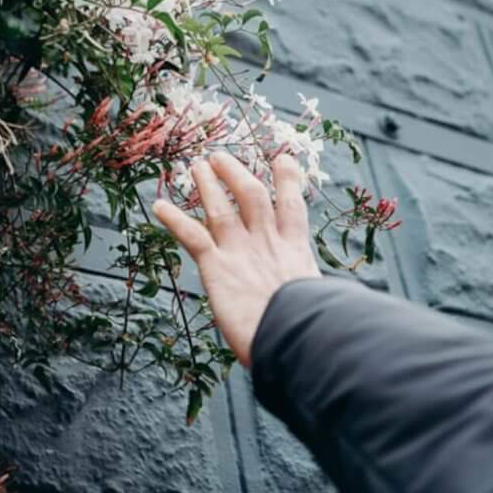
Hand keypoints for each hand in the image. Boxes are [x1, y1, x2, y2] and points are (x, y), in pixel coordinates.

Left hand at [151, 151, 322, 366]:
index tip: (282, 159)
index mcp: (295, 250)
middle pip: (251, 195)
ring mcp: (241, 251)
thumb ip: (318, 295)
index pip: (292, 205)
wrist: (299, 335)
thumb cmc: (317, 327)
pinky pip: (192, 235)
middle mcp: (267, 243)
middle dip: (235, 173)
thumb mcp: (321, 302)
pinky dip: (174, 219)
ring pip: (220, 208)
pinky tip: (158, 207)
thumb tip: (334, 305)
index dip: (287, 180)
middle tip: (219, 158)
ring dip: (207, 186)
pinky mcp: (218, 266)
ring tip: (196, 166)